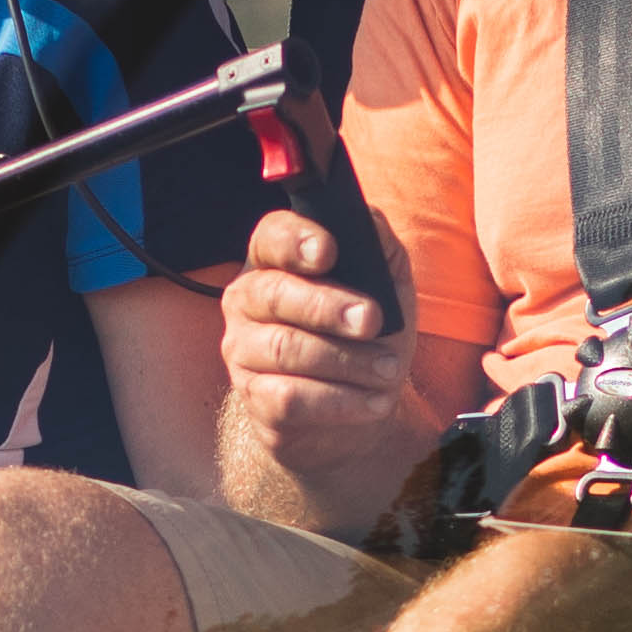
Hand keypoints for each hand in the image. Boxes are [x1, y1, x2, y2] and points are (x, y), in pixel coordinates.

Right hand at [221, 209, 431, 537]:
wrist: (359, 408)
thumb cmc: (367, 336)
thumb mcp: (386, 287)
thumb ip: (378, 248)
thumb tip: (368, 223)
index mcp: (275, 262)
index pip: (271, 237)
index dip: (296, 240)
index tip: (328, 252)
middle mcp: (247, 300)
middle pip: (274, 294)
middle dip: (327, 306)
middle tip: (372, 321)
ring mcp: (243, 351)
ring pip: (284, 348)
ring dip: (347, 360)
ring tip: (389, 370)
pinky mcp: (255, 398)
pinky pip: (290, 398)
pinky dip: (340, 401)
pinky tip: (374, 402)